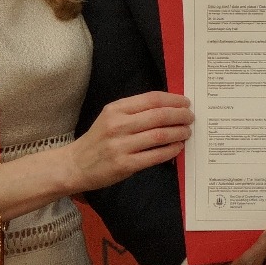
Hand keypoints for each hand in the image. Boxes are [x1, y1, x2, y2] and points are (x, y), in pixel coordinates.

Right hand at [65, 91, 190, 192]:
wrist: (75, 165)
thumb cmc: (98, 139)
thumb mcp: (110, 117)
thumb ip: (134, 111)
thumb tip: (168, 107)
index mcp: (116, 109)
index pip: (151, 99)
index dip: (173, 100)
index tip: (185, 103)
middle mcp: (118, 125)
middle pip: (159, 116)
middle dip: (180, 116)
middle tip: (190, 118)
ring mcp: (121, 146)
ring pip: (159, 135)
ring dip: (178, 133)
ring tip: (187, 132)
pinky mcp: (125, 165)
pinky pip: (155, 156)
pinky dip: (171, 150)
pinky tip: (177, 147)